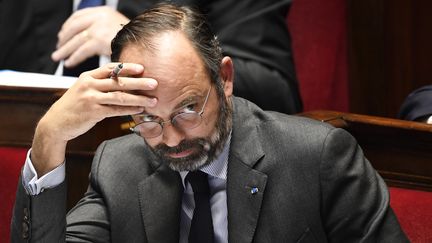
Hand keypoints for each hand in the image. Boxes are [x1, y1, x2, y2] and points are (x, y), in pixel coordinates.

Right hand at [31, 63, 156, 175]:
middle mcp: (89, 85)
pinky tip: (140, 110)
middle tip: (154, 83)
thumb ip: (100, 84)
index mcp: (87, 76)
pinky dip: (129, 110)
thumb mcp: (84, 90)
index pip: (110, 68)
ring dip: (138, 98)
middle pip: (118, 81)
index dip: (127, 67)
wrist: (56, 123)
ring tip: (153, 100)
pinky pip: (115, 110)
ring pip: (119, 96)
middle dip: (139, 82)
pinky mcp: (92, 112)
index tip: (142, 68)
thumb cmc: (74, 106)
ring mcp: (90, 98)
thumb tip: (125, 83)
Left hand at [52, 6, 128, 67]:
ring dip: (64, 50)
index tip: (62, 34)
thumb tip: (88, 34)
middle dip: (63, 38)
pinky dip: (73, 57)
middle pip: (74, 27)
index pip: (78, 16)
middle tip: (58, 47)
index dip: (67, 26)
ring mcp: (99, 29)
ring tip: (58, 57)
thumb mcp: (117, 26)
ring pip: (75, 40)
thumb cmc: (133, 40)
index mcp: (103, 12)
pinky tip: (69, 62)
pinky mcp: (99, 41)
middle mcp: (100, 17)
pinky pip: (81, 50)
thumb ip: (103, 27)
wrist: (143, 44)